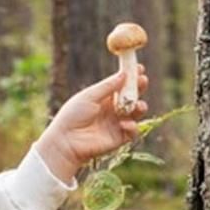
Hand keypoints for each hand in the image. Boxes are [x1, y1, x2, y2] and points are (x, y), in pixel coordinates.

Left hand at [36, 66, 150, 182]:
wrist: (66, 140)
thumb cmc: (73, 115)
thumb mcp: (90, 96)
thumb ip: (108, 86)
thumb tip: (124, 73)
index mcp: (104, 97)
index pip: (121, 85)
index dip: (131, 77)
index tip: (139, 68)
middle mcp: (113, 109)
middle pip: (131, 97)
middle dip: (139, 89)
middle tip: (143, 81)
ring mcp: (117, 124)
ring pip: (136, 114)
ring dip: (140, 107)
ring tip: (138, 105)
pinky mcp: (119, 138)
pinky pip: (132, 131)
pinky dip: (132, 127)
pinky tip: (124, 124)